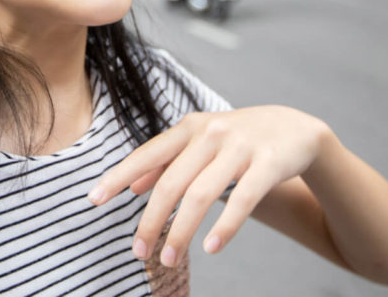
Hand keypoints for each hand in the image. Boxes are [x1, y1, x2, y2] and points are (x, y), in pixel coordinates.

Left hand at [87, 106, 330, 266]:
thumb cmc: (238, 139)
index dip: (118, 177)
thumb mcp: (200, 141)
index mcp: (189, 127)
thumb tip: (132, 188)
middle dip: (151, 220)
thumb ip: (167, 161)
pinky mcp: (268, 163)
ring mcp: (240, 147)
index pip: (146, 154)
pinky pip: (242, 200)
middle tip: (138, 251)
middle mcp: (210, 133)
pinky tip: (210, 248)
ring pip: (201, 195)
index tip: (94, 200)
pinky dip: (224, 227)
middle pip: (171, 182)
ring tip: (168, 259)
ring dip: (181, 231)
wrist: (294, 128)